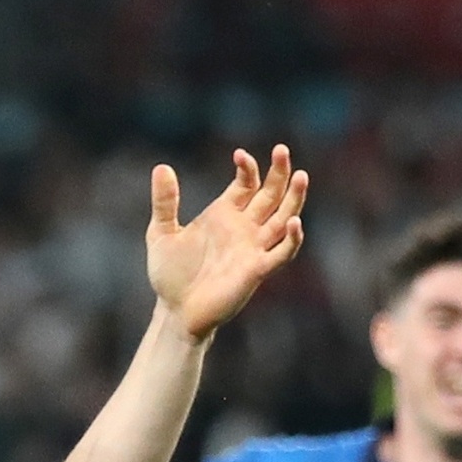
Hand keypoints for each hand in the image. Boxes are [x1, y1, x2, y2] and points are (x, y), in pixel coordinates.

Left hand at [146, 146, 308, 340]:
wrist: (174, 311)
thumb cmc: (170, 275)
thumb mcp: (161, 234)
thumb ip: (164, 202)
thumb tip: (161, 167)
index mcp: (225, 214)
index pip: (247, 183)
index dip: (248, 168)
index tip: (239, 155)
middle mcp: (245, 227)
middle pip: (271, 193)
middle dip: (279, 172)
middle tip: (281, 149)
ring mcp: (254, 247)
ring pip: (284, 216)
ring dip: (294, 197)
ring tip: (300, 175)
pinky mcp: (257, 270)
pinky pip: (283, 252)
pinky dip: (292, 238)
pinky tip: (293, 222)